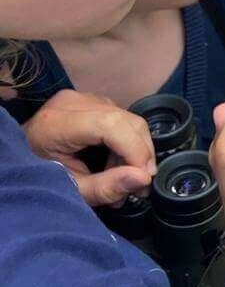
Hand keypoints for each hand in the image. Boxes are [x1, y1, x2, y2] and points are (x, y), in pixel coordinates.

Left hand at [22, 89, 155, 206]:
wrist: (17, 161)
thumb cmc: (37, 178)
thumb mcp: (68, 189)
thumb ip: (104, 187)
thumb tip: (143, 178)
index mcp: (57, 123)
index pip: (111, 125)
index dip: (135, 149)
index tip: (144, 178)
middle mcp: (73, 102)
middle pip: (126, 121)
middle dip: (141, 154)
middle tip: (139, 186)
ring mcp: (83, 98)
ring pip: (129, 121)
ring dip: (135, 151)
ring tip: (124, 180)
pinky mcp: (92, 101)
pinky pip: (122, 120)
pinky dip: (126, 144)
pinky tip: (116, 165)